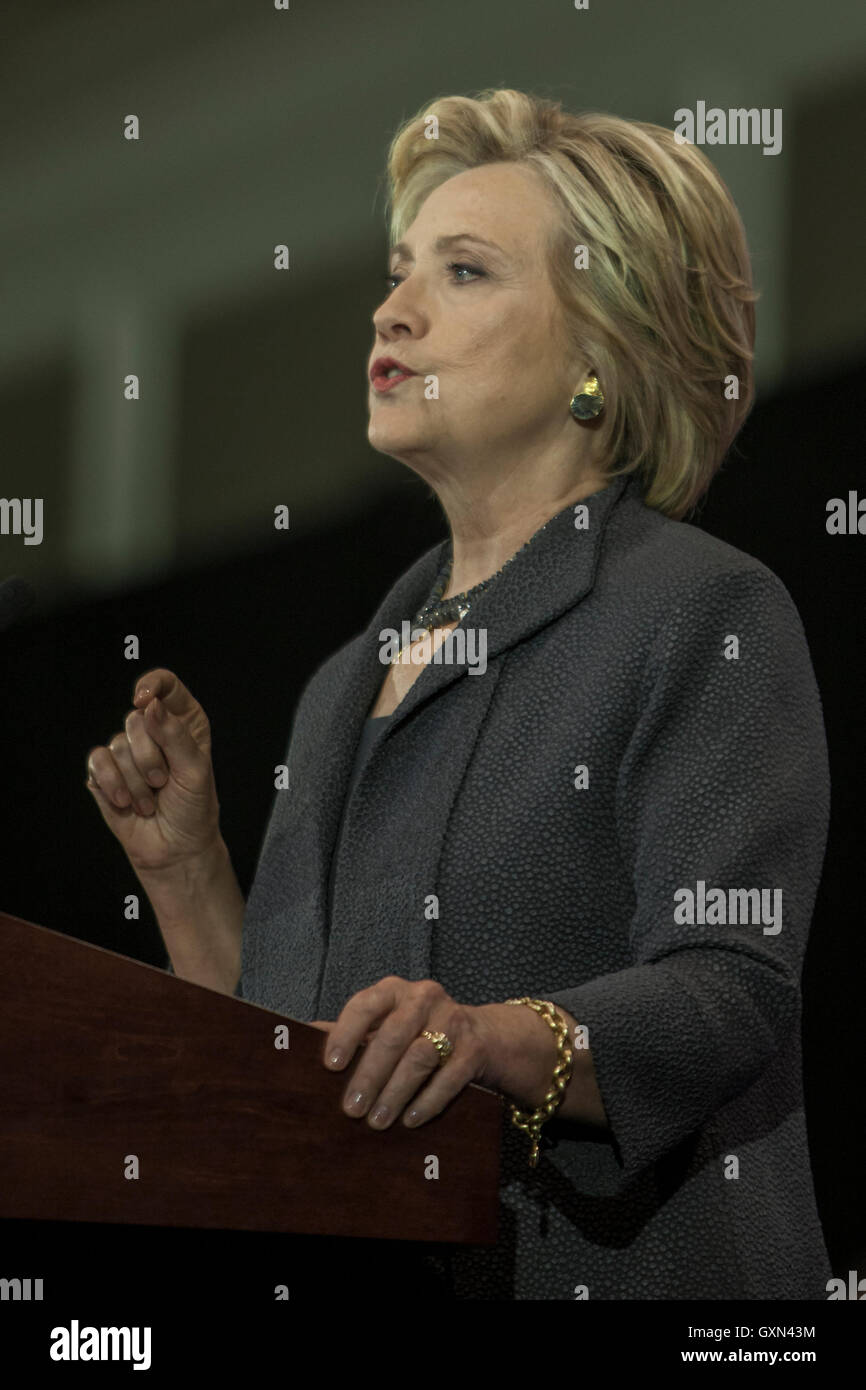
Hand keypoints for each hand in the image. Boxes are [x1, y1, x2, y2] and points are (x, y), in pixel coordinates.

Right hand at [85, 668, 221, 874]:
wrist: (175, 848)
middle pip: (136, 718)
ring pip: (117, 744)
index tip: (143, 700)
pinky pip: (98, 761)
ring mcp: (126, 751)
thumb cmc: (193, 809)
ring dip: (137, 781)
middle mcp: (153, 732)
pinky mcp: (104, 772)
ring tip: (151, 800)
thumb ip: (175, 735)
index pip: (165, 686)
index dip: (152, 686)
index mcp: (182, 723)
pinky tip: (127, 802)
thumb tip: (151, 705)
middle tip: (164, 782)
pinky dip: (114, 784)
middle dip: (150, 757)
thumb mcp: (196, 771)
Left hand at [312, 975, 558, 1130]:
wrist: (482, 1036)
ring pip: (420, 1056)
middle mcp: (424, 998)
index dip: (347, 1033)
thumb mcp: (384, 1025)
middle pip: (393, 1036)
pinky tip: (410, 1120)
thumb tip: (298, 1038)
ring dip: (396, 1092)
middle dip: (370, 1075)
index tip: (330, 1065)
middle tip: (352, 1109)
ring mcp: (453, 1021)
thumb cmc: (416, 1032)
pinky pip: (450, 1076)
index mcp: (393, 991)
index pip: (365, 1005)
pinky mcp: (474, 1048)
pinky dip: (428, 1100)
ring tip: (377, 1122)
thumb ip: (349, 1032)